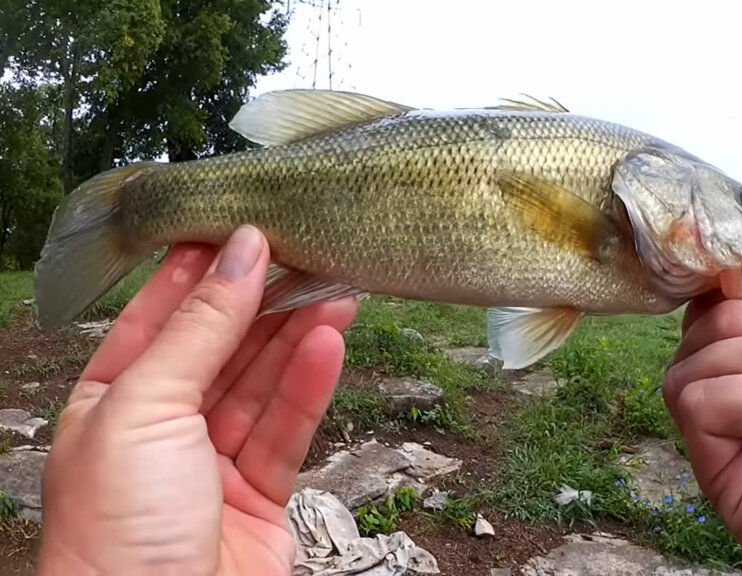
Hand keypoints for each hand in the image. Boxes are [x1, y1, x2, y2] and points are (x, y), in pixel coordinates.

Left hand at [36, 226, 357, 574]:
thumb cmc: (117, 528)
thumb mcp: (146, 405)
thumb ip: (199, 328)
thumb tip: (240, 255)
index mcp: (109, 403)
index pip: (157, 319)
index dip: (199, 273)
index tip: (242, 228)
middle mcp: (160, 430)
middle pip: (220, 349)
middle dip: (262, 302)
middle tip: (306, 255)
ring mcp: (211, 465)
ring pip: (261, 386)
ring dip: (297, 338)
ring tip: (336, 289)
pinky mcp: (259, 498)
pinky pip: (287, 430)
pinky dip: (310, 386)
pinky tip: (330, 345)